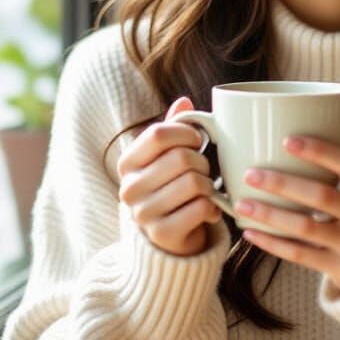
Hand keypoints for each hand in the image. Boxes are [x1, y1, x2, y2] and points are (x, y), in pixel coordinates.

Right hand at [116, 96, 221, 256]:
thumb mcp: (165, 157)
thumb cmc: (170, 187)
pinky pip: (202, 207)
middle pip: (181, 157)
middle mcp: (129, 188)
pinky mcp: (162, 234)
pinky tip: (208, 210)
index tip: (196, 140)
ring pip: (194, 182)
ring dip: (208, 184)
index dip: (186, 133)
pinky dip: (213, 207)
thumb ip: (172, 128)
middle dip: (202, 161)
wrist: (167, 238)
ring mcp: (143, 213)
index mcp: (127, 163)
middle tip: (202, 170)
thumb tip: (184, 101)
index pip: (159, 134)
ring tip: (204, 190)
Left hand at [235, 117, 339, 294]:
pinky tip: (251, 233)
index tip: (286, 141)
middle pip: (322, 196)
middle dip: (282, 184)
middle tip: (250, 174)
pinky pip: (301, 256)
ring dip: (270, 215)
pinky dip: (273, 244)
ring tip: (241, 204)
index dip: (318, 151)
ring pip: (306, 228)